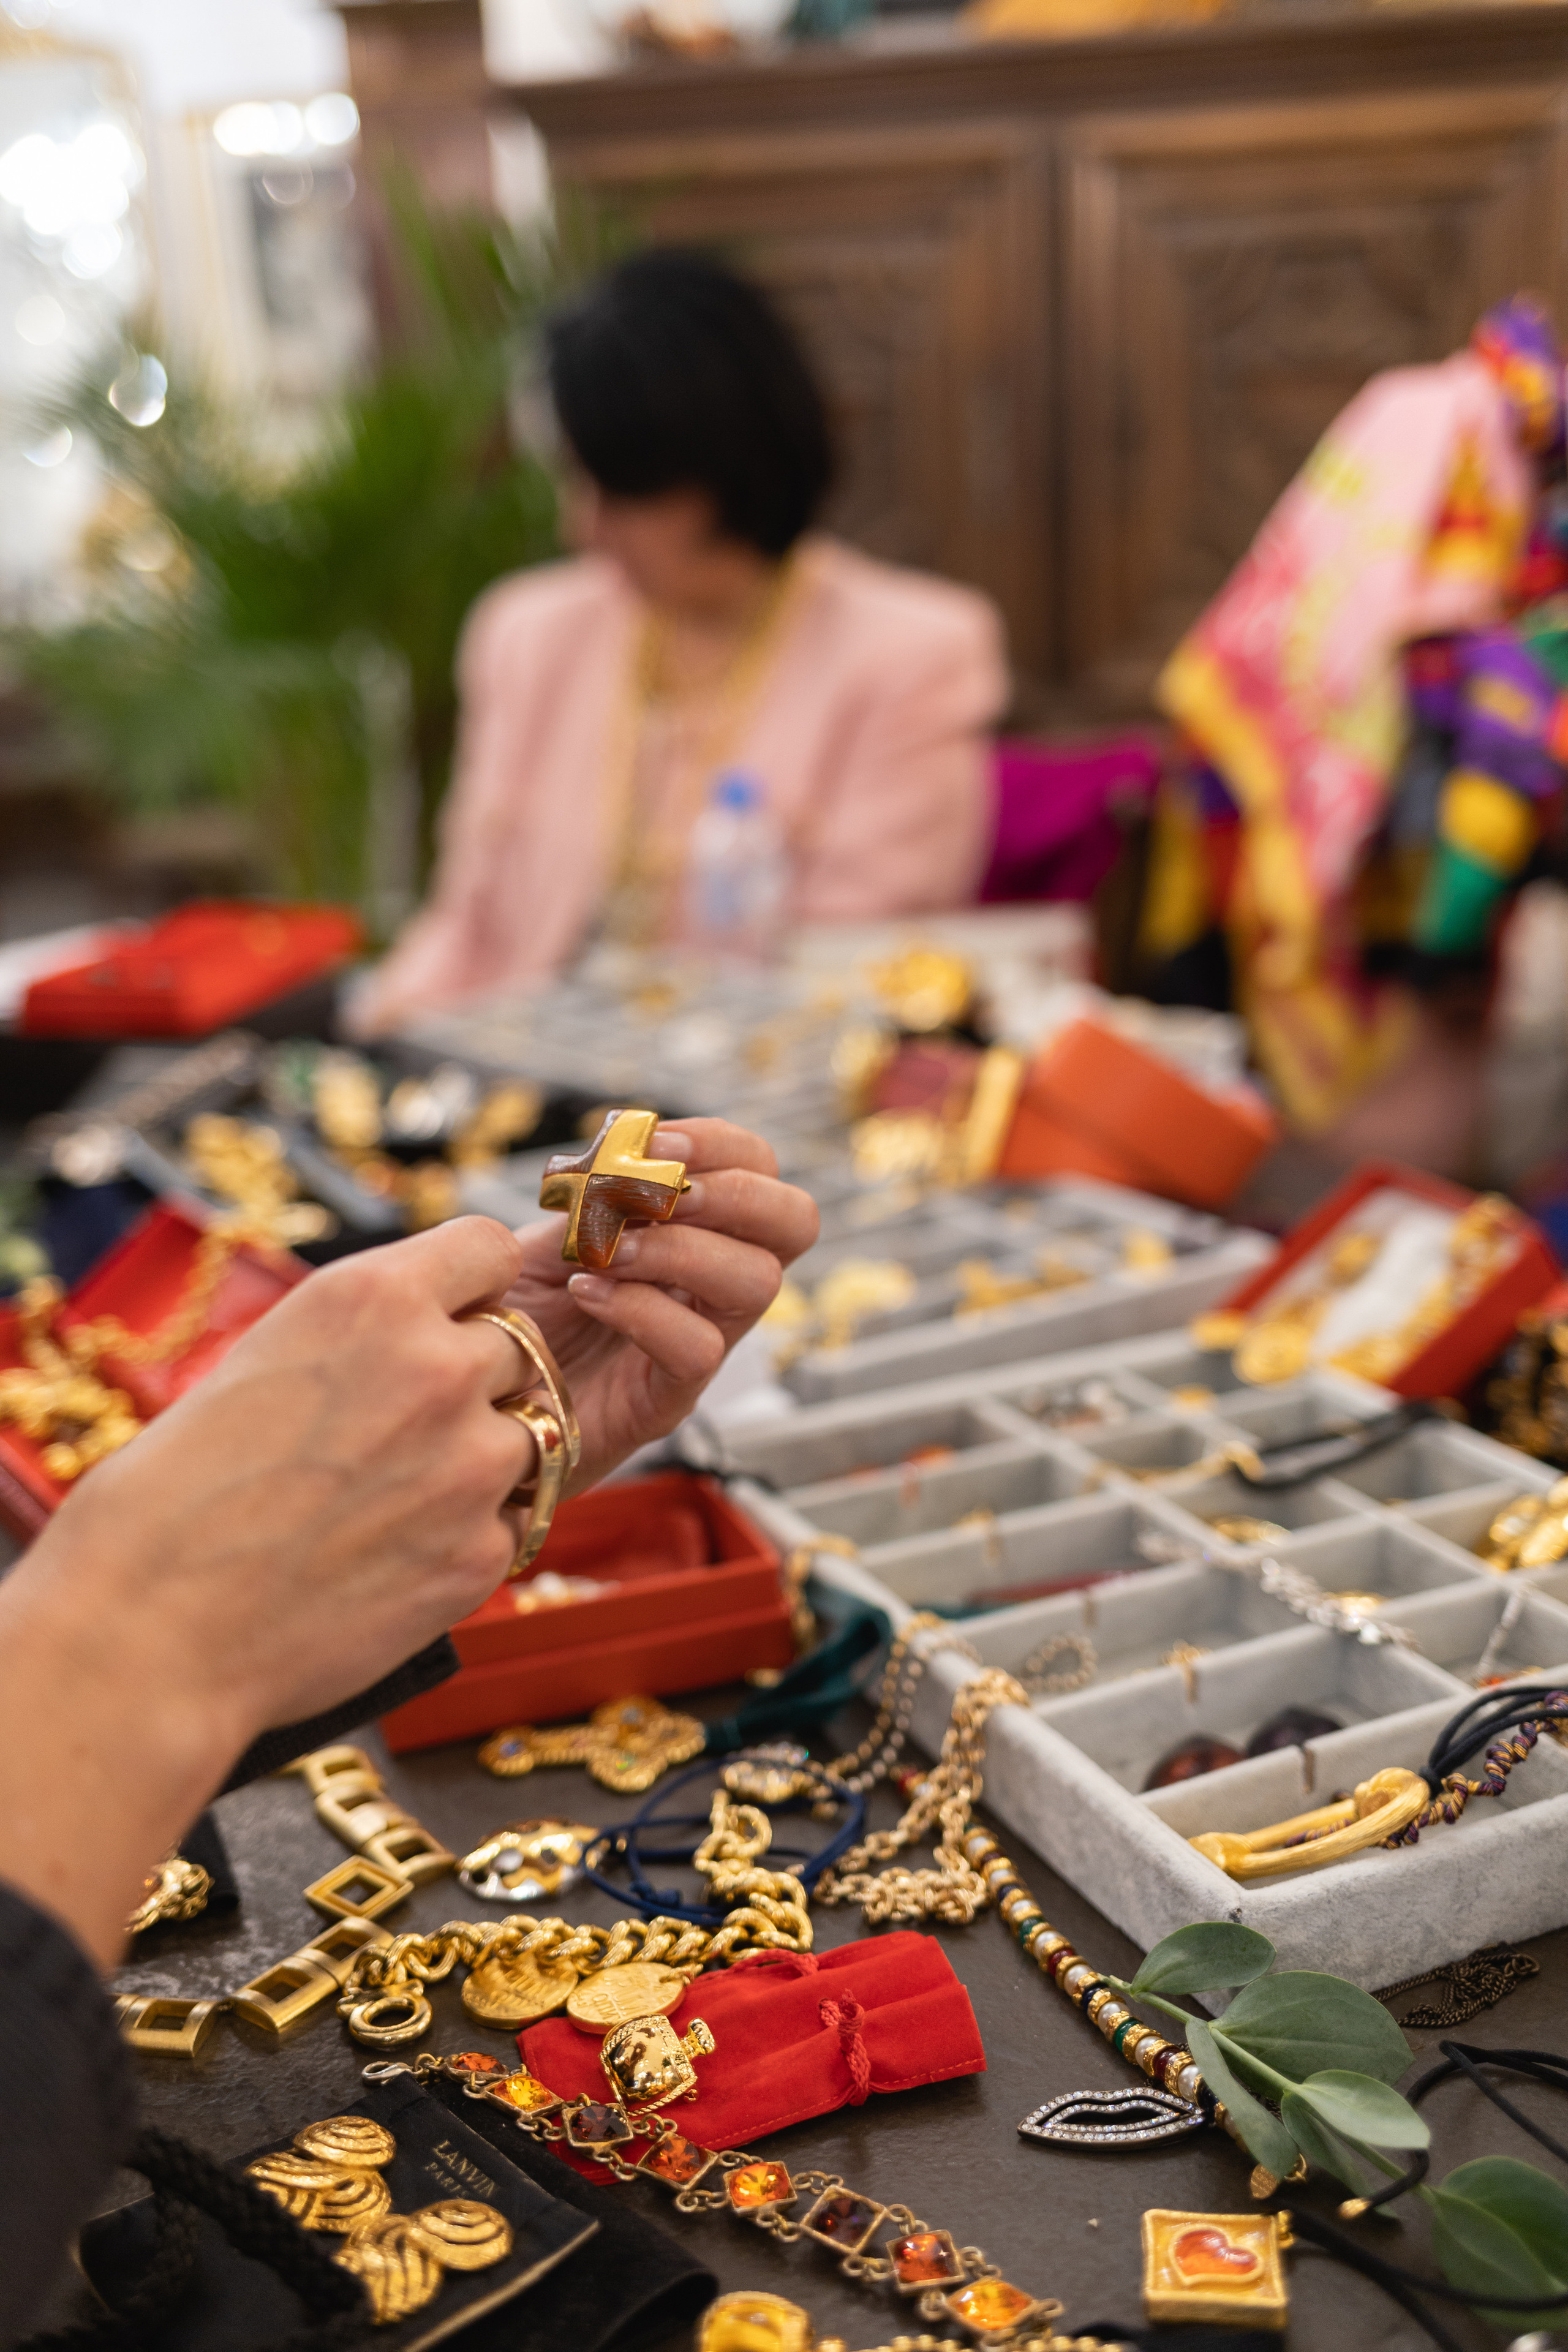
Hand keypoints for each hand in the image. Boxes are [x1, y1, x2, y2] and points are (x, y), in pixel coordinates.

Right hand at [0, 1215, 537, 1961]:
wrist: (149, 1628)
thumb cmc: (176, 1496)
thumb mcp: (266, 1357)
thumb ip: (364, 1332)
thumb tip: (424, 1326)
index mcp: (373, 1298)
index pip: (489, 1248)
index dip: (473, 1287)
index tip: (452, 1316)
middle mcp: (437, 1367)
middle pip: (517, 1347)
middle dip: (474, 1380)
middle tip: (402, 1430)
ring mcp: (471, 1464)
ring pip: (529, 1435)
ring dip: (482, 1458)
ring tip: (395, 1498)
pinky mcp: (480, 1553)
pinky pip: (509, 1522)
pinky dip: (467, 1536)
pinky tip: (391, 1557)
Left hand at [499, 1117, 817, 1492]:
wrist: (478, 1402)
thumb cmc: (514, 1319)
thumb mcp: (544, 1235)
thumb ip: (589, 1193)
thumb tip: (623, 1148)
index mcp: (696, 1233)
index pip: (760, 1171)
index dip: (723, 1145)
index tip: (657, 1142)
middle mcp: (715, 1287)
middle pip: (795, 1223)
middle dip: (734, 1192)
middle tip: (661, 1194)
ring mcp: (701, 1343)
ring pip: (757, 1282)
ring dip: (680, 1248)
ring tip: (608, 1249)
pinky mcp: (669, 1399)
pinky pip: (698, 1349)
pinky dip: (641, 1307)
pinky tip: (587, 1292)